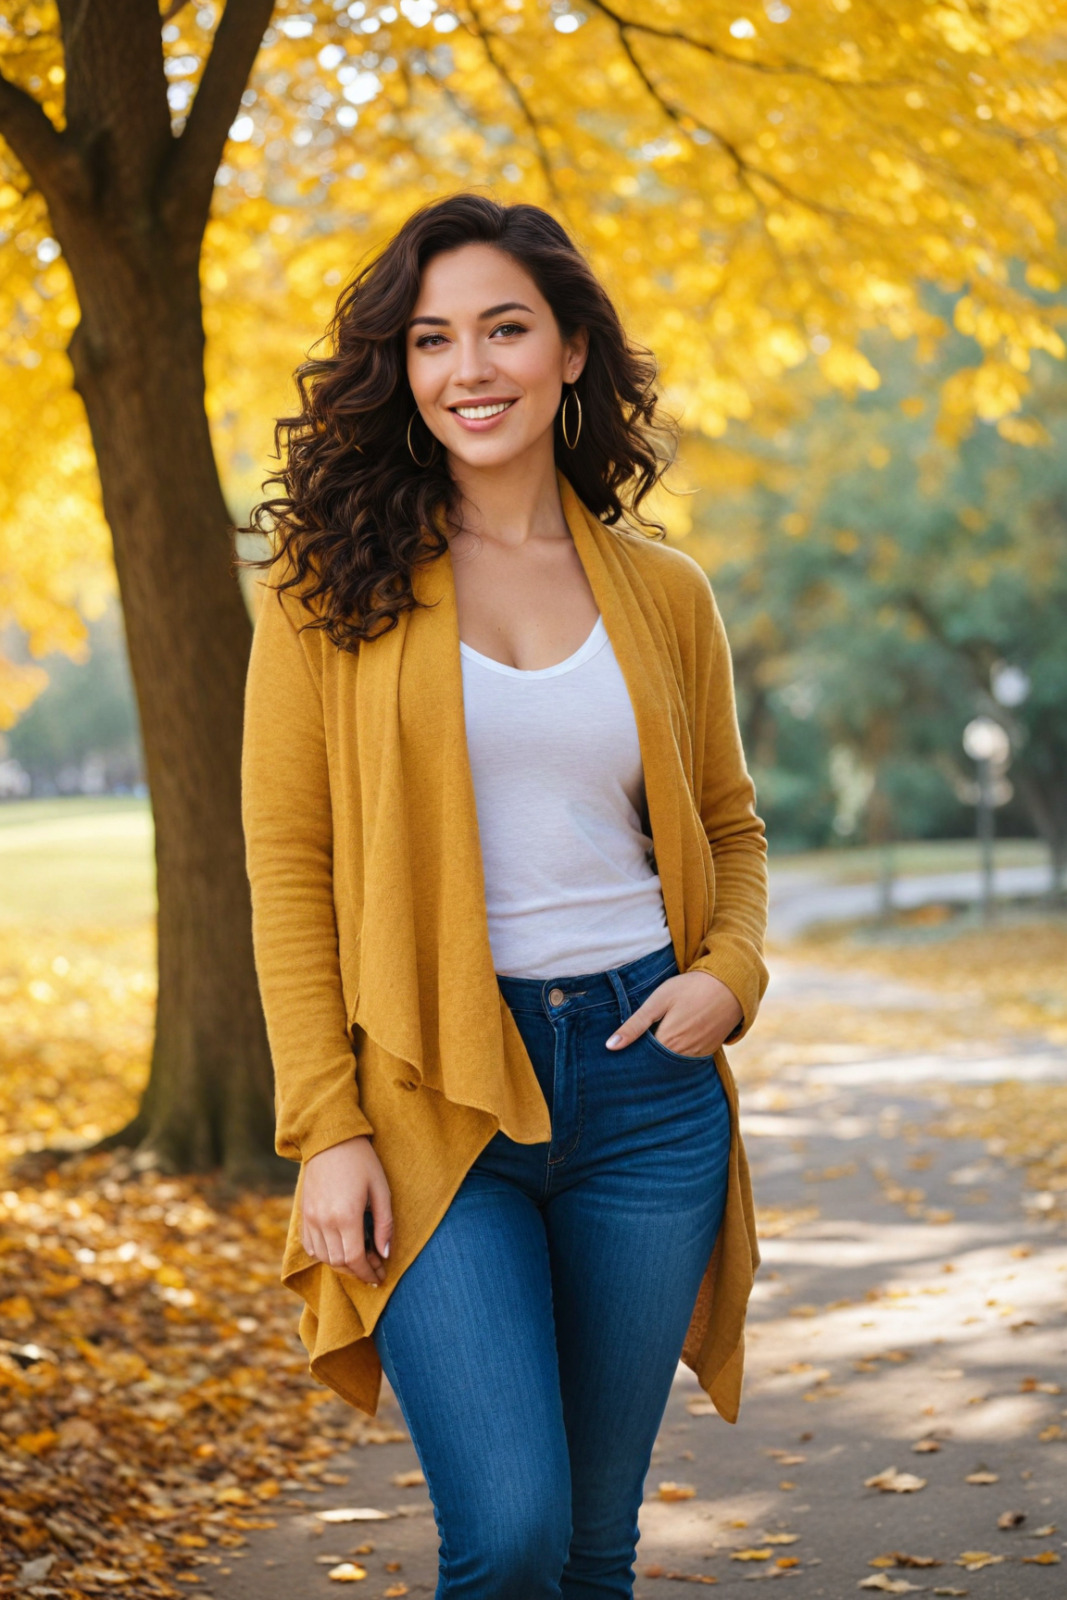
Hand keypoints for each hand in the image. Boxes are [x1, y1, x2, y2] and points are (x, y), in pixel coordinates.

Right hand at [301, 1135, 392, 1287]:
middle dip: (358, 1272)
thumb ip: (384, 1225)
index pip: (355, 1259)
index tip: (380, 1277)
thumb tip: (385, 1254)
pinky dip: (324, 1255)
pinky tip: (339, 1249)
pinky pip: (310, 1246)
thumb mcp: (381, 1190)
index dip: (368, 1273)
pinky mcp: (304, 1214)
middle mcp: (324, 1221)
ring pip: (324, 1258)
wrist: (330, 1140)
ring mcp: (311, 1218)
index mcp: (346, 1216)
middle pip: (339, 1263)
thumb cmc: (361, 1161)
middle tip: (374, 1268)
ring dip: (342, 1265)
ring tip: (359, 1259)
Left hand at [605, 971, 742, 1057]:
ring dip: (661, 1058)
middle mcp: (683, 1055)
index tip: (620, 1053)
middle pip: (656, 1065)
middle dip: (645, 1060)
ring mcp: (698, 1055)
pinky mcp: (709, 1052)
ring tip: (654, 1044)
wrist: (729, 985)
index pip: (641, 1059)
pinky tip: (673, 1043)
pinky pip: (688, 1061)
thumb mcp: (658, 1001)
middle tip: (635, 1049)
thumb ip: (634, 1025)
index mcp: (667, 1043)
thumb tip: (610, 1046)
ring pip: (672, 1064)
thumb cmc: (690, 989)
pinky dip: (678, 1056)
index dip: (631, 1055)